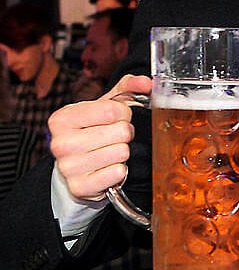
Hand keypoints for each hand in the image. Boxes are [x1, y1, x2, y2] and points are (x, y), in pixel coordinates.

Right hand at [48, 74, 151, 200]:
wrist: (76, 166)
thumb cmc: (92, 131)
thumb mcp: (105, 106)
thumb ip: (127, 88)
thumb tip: (146, 82)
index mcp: (62, 118)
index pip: (114, 110)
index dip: (124, 114)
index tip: (116, 119)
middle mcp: (60, 143)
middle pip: (121, 132)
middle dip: (124, 134)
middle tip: (113, 137)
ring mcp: (69, 167)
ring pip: (122, 153)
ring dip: (122, 153)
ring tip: (109, 151)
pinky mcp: (80, 186)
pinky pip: (118, 173)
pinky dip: (119, 171)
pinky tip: (107, 167)